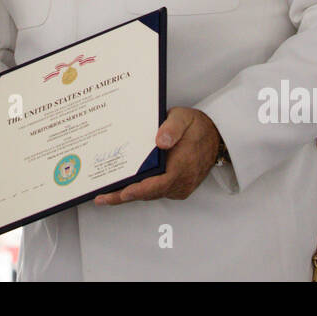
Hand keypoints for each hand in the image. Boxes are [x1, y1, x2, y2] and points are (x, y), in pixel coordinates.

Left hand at [93, 107, 221, 205]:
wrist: (214, 135)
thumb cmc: (196, 126)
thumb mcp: (183, 118)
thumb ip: (172, 128)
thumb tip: (160, 141)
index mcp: (182, 166)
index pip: (158, 184)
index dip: (139, 191)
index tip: (123, 193)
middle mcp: (181, 181)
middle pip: (150, 193)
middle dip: (124, 196)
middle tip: (102, 197)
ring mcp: (180, 186)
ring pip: (151, 194)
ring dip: (130, 195)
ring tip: (106, 194)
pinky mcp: (178, 186)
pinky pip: (156, 191)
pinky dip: (140, 191)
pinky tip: (125, 187)